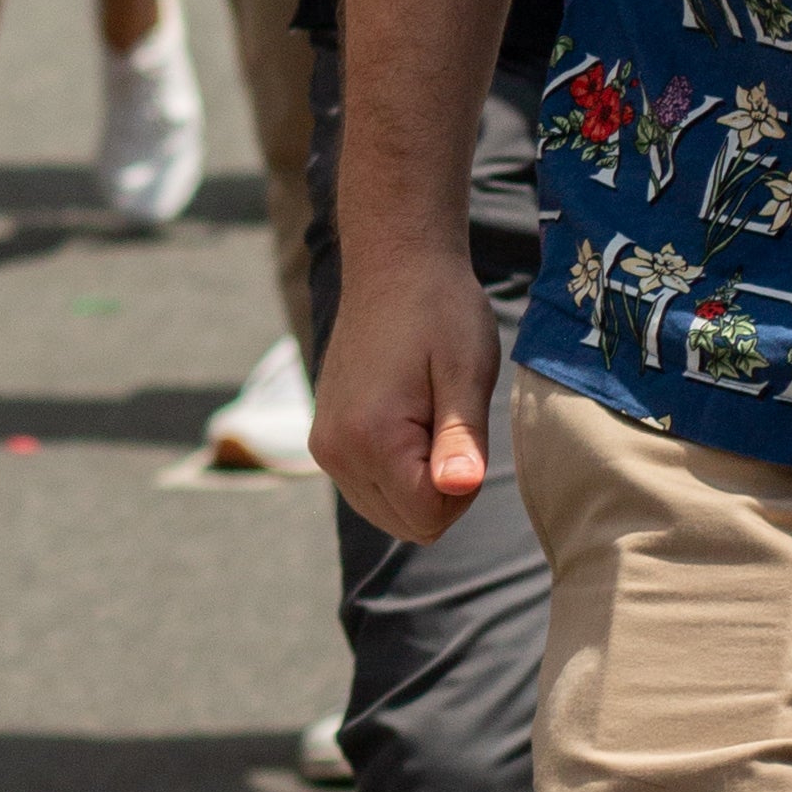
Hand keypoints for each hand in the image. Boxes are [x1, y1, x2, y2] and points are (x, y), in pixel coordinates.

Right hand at [309, 249, 499, 545]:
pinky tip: (409, 423)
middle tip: (451, 422)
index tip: (466, 432)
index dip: (463, 486)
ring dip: (420, 482)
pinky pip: (370, 490)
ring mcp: (325, 446)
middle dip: (443, 491)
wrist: (393, 266)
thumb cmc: (440, 312)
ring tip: (430, 418)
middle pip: (409, 525)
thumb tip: (457, 488)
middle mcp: (336, 450)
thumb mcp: (465, 371)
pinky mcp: (325, 439)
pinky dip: (398, 473)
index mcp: (370, 437)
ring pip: (389, 513)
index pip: (430, 518)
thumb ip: (461, 438)